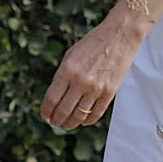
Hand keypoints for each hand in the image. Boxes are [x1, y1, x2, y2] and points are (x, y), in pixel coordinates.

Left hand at [40, 7, 146, 128]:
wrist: (118, 37)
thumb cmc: (91, 44)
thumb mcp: (70, 55)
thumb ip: (62, 75)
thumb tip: (55, 96)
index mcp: (67, 70)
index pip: (52, 98)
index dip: (46, 110)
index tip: (44, 114)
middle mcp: (80, 81)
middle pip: (64, 110)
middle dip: (56, 120)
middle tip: (53, 123)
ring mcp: (96, 89)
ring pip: (79, 115)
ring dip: (70, 123)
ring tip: (66, 125)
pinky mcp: (110, 93)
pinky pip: (96, 113)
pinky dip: (87, 120)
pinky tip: (82, 121)